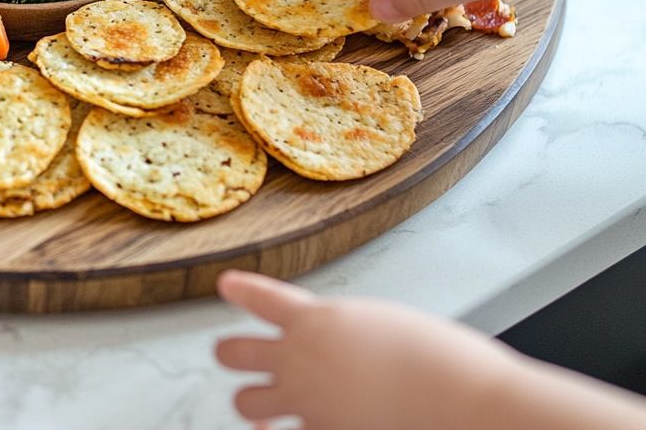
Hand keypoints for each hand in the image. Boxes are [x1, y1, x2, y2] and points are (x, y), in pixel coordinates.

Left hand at [214, 271, 518, 429]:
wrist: (465, 403)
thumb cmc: (441, 361)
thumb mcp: (384, 325)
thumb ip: (347, 334)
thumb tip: (339, 349)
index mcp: (318, 319)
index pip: (261, 297)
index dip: (240, 290)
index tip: (225, 285)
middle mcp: (300, 358)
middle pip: (232, 351)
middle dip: (230, 352)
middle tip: (233, 353)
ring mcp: (306, 401)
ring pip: (245, 402)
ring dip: (251, 402)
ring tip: (262, 406)